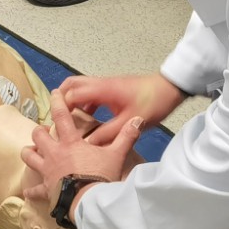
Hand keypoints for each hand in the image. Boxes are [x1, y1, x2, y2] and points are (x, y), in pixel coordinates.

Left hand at [21, 104, 144, 205]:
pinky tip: (28, 192)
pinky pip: (35, 190)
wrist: (90, 201)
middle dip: (39, 131)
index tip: (53, 94)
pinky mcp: (46, 189)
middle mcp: (54, 153)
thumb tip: (137, 120)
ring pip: (29, 157)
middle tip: (44, 131)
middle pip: (38, 136)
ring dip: (30, 153)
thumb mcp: (117, 155)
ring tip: (33, 151)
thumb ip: (126, 136)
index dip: (57, 103)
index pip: (61, 116)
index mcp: (70, 143)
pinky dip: (32, 191)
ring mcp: (47, 171)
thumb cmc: (101, 176)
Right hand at [55, 72, 185, 137]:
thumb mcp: (129, 122)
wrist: (170, 88)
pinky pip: (91, 93)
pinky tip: (89, 119)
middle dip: (61, 100)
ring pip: (80, 87)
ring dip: (72, 101)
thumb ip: (107, 134)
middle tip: (58, 118)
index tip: (58, 125)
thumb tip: (88, 145)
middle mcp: (100, 84)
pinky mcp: (112, 88)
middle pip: (71, 84)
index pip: (71, 94)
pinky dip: (84, 103)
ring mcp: (106, 84)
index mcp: (101, 90)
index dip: (61, 109)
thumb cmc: (151, 103)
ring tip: (70, 121)